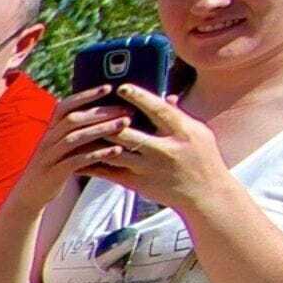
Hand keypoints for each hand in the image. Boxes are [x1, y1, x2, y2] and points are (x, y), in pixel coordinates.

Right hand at [22, 90, 129, 187]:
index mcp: (49, 130)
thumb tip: (98, 113)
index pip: (65, 106)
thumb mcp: (58, 145)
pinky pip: (77, 161)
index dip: (85, 95)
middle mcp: (47, 140)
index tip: (108, 87)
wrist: (29, 194)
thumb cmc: (52, 167)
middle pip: (73, 120)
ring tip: (125, 125)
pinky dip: (97, 154)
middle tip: (126, 110)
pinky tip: (116, 151)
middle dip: (100, 112)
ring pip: (76, 138)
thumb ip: (73, 131)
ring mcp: (49, 157)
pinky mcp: (54, 173)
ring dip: (102, 130)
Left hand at [71, 84, 228, 206]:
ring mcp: (148, 168)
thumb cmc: (204, 158)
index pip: (158, 110)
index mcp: (183, 132)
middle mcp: (164, 150)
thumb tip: (166, 96)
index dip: (139, 98)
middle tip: (89, 108)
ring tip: (75, 130)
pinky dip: (90, 163)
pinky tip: (76, 156)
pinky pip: (108, 172)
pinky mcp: (137, 183)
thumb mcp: (199, 132)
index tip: (122, 87)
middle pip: (127, 132)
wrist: (206, 195)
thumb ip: (179, 115)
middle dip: (106, 120)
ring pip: (112, 151)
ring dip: (92, 141)